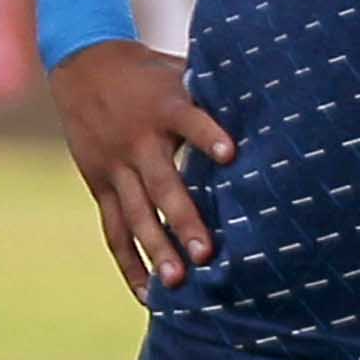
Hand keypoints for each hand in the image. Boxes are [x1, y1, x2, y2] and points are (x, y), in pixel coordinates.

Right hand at [51, 42, 232, 295]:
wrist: (81, 66)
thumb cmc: (149, 74)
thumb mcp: (178, 71)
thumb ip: (215, 95)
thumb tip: (278, 106)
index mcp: (164, 107)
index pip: (189, 121)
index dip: (207, 135)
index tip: (230, 154)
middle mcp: (137, 140)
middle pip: (162, 184)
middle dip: (183, 219)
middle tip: (206, 253)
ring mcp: (115, 166)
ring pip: (136, 214)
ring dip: (156, 249)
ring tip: (176, 284)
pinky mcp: (100, 184)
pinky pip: (113, 230)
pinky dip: (129, 262)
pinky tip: (147, 294)